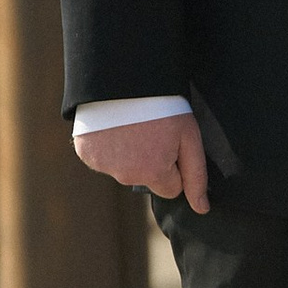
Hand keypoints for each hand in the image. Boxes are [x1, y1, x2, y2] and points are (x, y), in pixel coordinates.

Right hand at [73, 112, 209, 210]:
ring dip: (128, 153)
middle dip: (151, 160)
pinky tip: (114, 126)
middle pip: (146, 178)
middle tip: (151, 129)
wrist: (124, 77)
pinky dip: (108, 145)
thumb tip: (202, 209)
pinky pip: (102, 158)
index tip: (171, 142)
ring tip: (132, 124)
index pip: (171, 187)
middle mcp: (126, 176)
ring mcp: (103, 165)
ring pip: (123, 168)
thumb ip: (196, 176)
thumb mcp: (189, 138)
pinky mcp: (85, 153)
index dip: (174, 165)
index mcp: (153, 175)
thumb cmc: (163, 106)